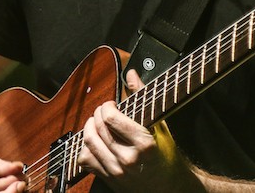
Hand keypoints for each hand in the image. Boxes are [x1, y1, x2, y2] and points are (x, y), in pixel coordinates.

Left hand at [77, 70, 193, 191]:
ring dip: (89, 128)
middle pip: (98, 128)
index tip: (111, 105)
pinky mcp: (108, 179)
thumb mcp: (159, 125)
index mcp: (144, 144)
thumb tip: (130, 74)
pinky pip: (85, 160)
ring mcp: (117, 171)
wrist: (169, 187)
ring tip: (96, 123)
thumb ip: (143, 97)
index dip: (107, 106)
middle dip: (97, 114)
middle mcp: (128, 159)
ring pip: (89, 143)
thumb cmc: (166, 154)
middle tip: (103, 111)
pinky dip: (85, 147)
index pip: (111, 118)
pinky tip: (95, 141)